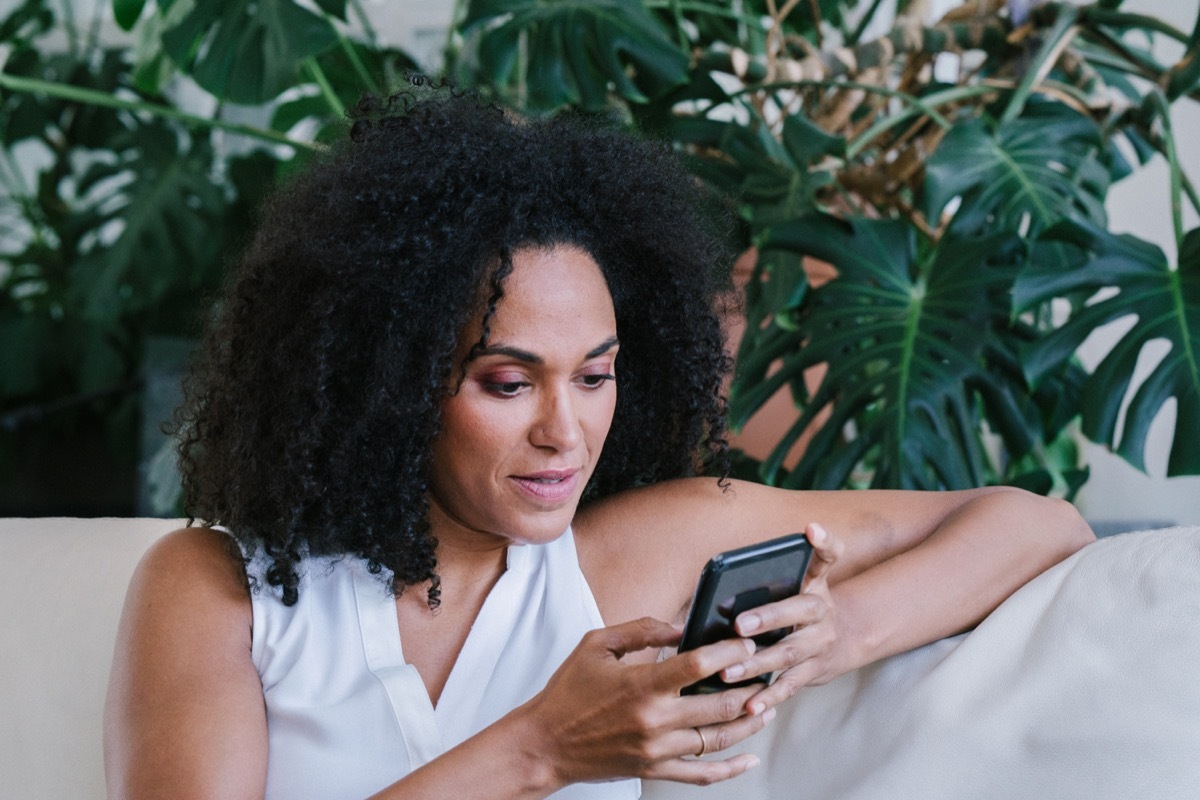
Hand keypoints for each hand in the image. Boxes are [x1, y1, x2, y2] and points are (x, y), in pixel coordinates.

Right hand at [518, 617, 771, 789]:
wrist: (544, 744)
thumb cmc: (568, 690)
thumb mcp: (597, 644)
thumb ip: (641, 630)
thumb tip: (681, 626)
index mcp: (642, 684)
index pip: (699, 665)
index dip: (730, 651)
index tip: (747, 642)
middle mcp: (655, 720)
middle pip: (720, 704)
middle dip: (751, 685)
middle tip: (767, 670)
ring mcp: (657, 750)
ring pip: (719, 739)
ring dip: (749, 722)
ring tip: (767, 705)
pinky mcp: (654, 770)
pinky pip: (701, 774)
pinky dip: (731, 769)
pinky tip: (750, 758)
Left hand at [725, 522, 844, 713]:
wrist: (843, 639)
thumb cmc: (801, 605)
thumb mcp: (801, 580)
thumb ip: (774, 569)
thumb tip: (727, 567)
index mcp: (816, 583)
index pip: (828, 555)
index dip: (824, 541)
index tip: (810, 529)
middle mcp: (823, 611)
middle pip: (799, 611)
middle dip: (769, 618)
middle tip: (738, 624)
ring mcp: (820, 644)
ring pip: (788, 655)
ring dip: (758, 664)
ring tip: (728, 671)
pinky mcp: (813, 672)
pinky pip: (789, 685)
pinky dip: (769, 697)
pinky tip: (749, 706)